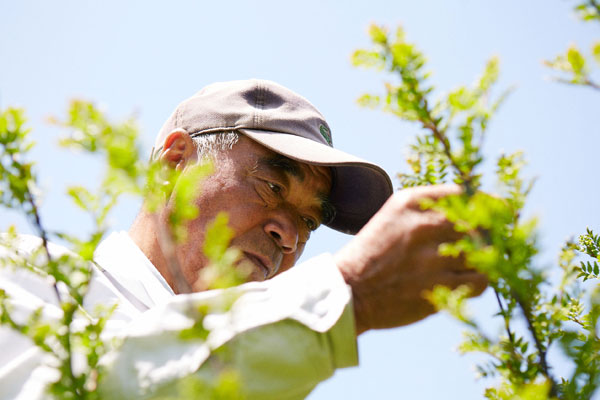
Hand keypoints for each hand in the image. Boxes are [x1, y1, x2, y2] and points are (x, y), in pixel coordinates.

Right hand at [334, 184, 486, 334]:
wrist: (349, 290)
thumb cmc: (372, 254)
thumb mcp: (392, 217)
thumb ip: (426, 208)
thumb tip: (470, 206)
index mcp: (410, 203)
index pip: (463, 194)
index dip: (484, 204)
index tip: (494, 212)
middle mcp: (423, 226)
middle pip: (478, 221)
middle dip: (490, 230)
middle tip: (493, 239)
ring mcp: (432, 258)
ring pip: (484, 250)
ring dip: (486, 256)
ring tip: (479, 261)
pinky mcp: (439, 287)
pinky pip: (480, 280)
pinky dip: (480, 280)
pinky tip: (468, 280)